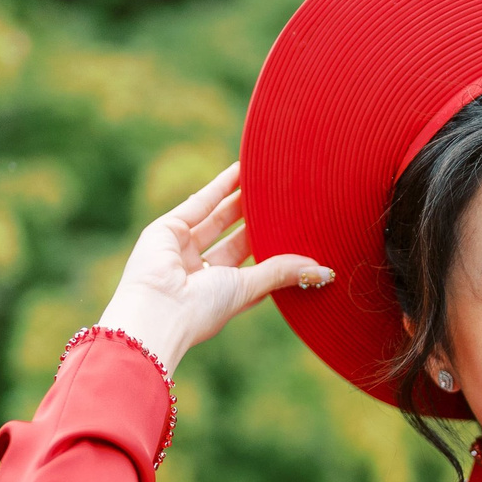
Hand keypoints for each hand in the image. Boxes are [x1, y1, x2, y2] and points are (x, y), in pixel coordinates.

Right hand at [95, 163, 331, 374]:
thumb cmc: (202, 310)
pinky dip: (220, 186)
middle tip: (285, 199)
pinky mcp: (167, 230)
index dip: (271, 248)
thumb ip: (281, 272)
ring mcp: (182, 250)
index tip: (296, 231)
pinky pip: (199, 204)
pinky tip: (241, 170)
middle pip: (235, 238)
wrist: (157, 311)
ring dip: (241, 198)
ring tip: (267, 178)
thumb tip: (324, 271)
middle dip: (258, 219)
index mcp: (220, 293)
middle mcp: (200, 272)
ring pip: (217, 217)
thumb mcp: (248, 288)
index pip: (252, 265)